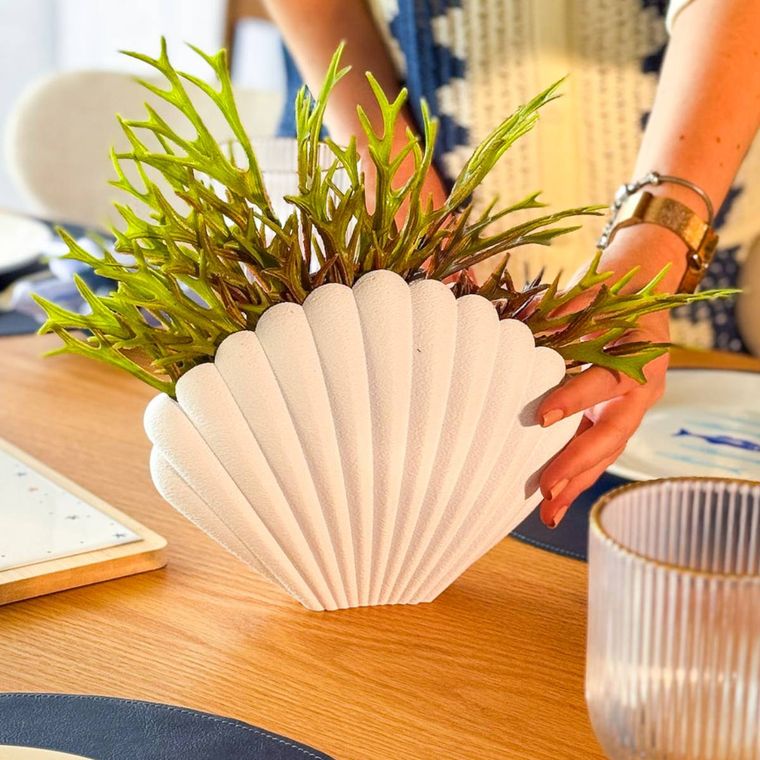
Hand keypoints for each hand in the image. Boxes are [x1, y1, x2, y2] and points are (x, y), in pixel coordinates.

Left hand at [536, 226, 686, 528]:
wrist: (644, 302)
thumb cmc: (613, 296)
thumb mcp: (592, 296)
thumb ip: (565, 312)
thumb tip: (520, 320)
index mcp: (638, 358)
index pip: (604, 383)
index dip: (576, 399)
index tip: (543, 417)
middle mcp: (641, 391)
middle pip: (611, 434)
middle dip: (577, 462)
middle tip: (546, 486)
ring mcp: (631, 411)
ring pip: (606, 453)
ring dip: (577, 482)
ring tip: (549, 511)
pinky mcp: (617, 422)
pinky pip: (600, 455)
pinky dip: (577, 479)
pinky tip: (554, 504)